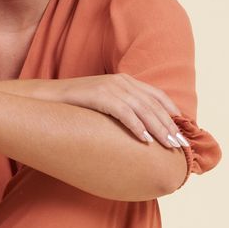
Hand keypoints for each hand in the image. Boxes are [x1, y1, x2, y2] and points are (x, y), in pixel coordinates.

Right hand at [50, 75, 188, 147]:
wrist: (46, 99)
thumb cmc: (73, 108)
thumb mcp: (102, 105)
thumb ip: (121, 110)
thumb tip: (139, 131)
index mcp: (124, 81)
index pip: (156, 96)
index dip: (172, 114)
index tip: (182, 133)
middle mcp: (121, 81)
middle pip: (153, 104)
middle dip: (169, 126)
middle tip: (180, 146)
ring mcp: (110, 87)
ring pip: (143, 109)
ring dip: (158, 129)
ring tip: (168, 146)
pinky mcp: (99, 96)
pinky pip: (124, 113)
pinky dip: (136, 127)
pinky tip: (145, 141)